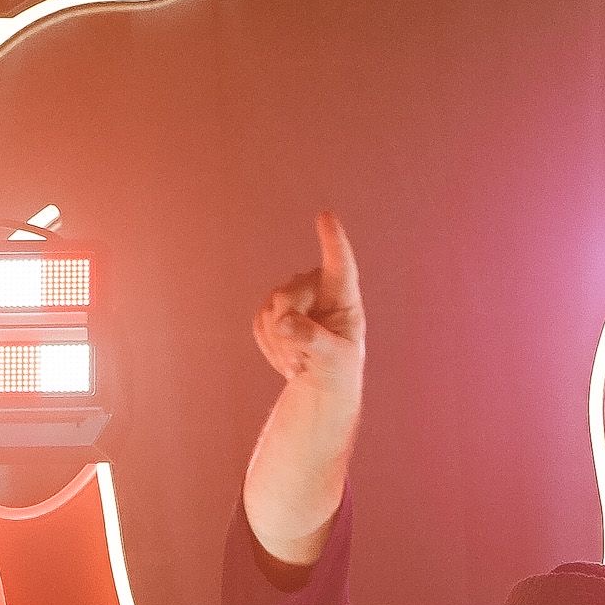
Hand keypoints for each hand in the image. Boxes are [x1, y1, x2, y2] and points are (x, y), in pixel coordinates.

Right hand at [252, 211, 364, 399]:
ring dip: (281, 345)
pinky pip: (260, 322)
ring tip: (300, 363)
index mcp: (344, 298)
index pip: (339, 265)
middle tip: (301, 361)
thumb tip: (283, 320)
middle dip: (287, 329)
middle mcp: (318, 288)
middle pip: (288, 295)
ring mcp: (294, 296)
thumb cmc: (338, 371)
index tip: (326, 217)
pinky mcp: (273, 309)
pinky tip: (288, 358)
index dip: (332, 241)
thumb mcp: (334, 361)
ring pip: (271, 309)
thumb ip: (312, 339)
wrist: (320, 387)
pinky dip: (270, 347)